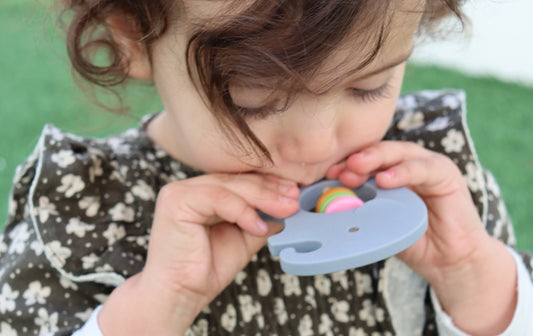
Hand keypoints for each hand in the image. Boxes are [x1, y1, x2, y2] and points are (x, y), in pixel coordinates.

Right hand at [98, 173, 299, 334]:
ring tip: (286, 209)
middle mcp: (189, 188)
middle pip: (236, 180)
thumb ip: (261, 219)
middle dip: (270, 189)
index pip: (239, 180)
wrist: (181, 293)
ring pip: (230, 185)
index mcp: (203, 193)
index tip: (293, 192)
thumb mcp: (244, 238)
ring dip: (263, 197)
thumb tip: (287, 207)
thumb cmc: (207, 268)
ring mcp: (180, 191)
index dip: (268, 184)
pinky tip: (258, 226)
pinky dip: (243, 211)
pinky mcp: (177, 201)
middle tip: (294, 197)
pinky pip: (219, 197)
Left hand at [326, 141, 516, 333]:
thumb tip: (327, 206)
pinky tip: (384, 179)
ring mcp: (427, 165)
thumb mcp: (380, 223)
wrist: (448, 261)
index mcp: (390, 172)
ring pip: (398, 153)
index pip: (365, 160)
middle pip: (379, 152)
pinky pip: (422, 168)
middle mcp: (407, 164)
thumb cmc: (413, 241)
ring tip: (355, 168)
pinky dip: (402, 172)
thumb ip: (361, 209)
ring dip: (375, 160)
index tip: (326, 175)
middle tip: (339, 170)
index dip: (345, 165)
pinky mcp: (446, 174)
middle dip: (357, 159)